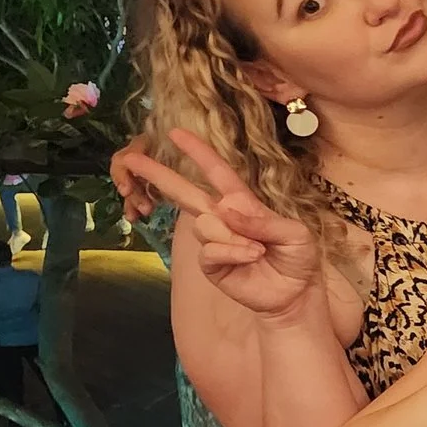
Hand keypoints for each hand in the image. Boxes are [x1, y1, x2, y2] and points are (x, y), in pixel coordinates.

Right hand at [119, 128, 324, 321]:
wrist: (296, 293)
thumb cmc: (298, 258)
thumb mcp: (294, 234)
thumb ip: (264, 221)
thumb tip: (226, 211)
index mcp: (244, 203)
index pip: (217, 173)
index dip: (199, 152)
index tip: (176, 133)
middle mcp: (223, 218)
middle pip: (184, 192)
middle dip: (158, 174)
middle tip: (128, 158)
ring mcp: (214, 240)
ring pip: (203, 225)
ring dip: (232, 236)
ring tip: (258, 249)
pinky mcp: (211, 263)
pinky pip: (209, 250)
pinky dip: (231, 252)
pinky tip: (250, 258)